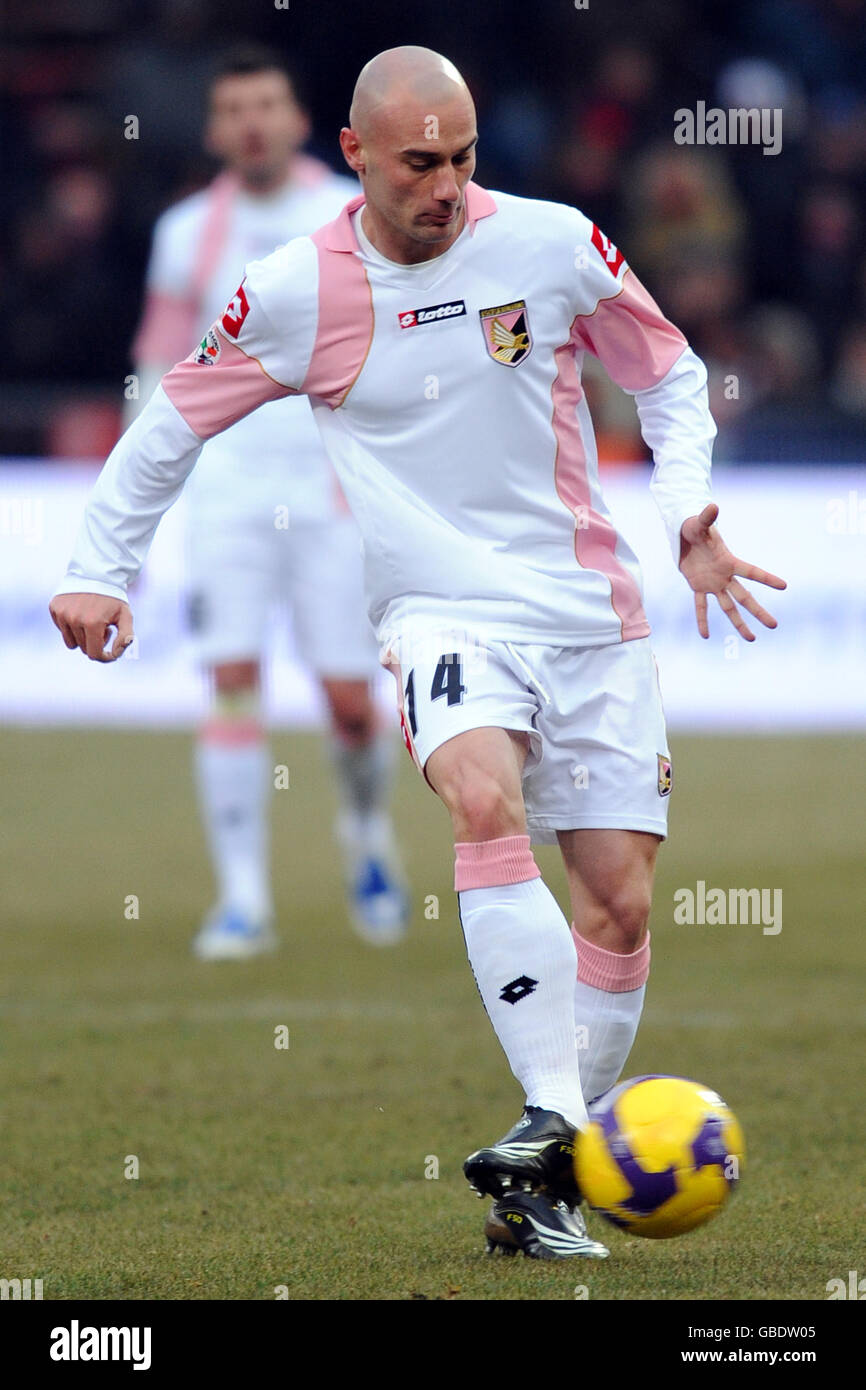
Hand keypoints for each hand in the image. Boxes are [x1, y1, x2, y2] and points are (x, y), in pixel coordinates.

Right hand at [49, 593, 134, 661]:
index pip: (93, 654)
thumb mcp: (125, 616)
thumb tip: (116, 655)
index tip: (110, 653)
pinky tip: (81, 613)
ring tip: (93, 622)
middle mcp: (73, 619)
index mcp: (92, 623)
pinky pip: (62, 629)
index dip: (104, 657)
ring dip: (83, 637)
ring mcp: (62, 613)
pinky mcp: (54, 608)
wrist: (96, 573)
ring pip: (71, 642)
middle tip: (105, 628)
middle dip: (96, 643)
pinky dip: (72, 626)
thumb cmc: (113, 597)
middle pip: (83, 648)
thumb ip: (125, 637)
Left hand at [679, 503, 785, 640]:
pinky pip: (701, 606)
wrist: (684, 536)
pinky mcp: (698, 587)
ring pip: (728, 607)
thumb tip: (712, 505)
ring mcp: (713, 583)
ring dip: (739, 623)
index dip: (767, 578)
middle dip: (758, 612)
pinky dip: (701, 620)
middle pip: (745, 597)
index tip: (784, 586)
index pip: (751, 572)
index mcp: (729, 561)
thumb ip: (707, 517)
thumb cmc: (695, 527)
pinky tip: (705, 636)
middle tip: (774, 626)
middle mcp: (725, 576)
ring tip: (752, 639)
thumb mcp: (700, 523)